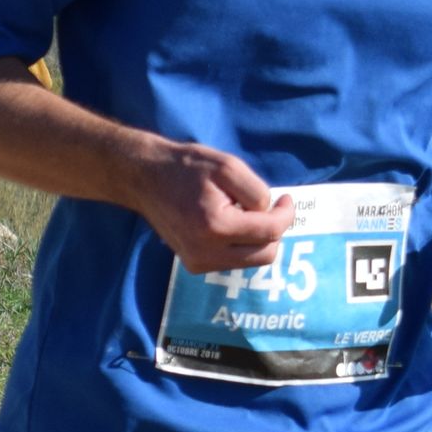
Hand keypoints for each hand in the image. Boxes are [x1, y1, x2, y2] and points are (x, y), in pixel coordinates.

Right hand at [136, 139, 294, 273]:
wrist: (145, 179)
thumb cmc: (186, 168)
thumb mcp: (228, 166)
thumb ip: (257, 191)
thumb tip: (269, 213)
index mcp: (216, 226)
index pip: (270, 232)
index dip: (286, 214)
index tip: (285, 198)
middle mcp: (206, 252)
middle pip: (266, 254)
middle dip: (274, 230)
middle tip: (270, 208)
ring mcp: (198, 262)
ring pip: (252, 261)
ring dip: (257, 238)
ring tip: (242, 213)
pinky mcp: (194, 265)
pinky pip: (234, 261)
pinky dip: (241, 245)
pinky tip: (228, 224)